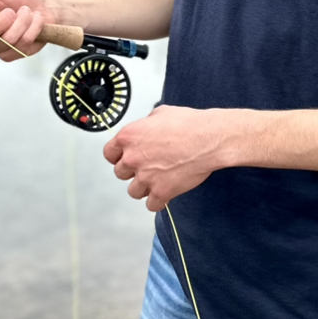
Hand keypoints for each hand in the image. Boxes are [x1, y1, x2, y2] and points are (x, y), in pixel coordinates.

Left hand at [103, 105, 228, 211]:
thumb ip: (146, 124)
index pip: (109, 154)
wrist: (208, 138)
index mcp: (128, 137)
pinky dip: (158, 201)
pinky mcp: (161, 191)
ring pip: (133, 191)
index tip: (124, 158)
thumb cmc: (189, 124)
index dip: (118, 156)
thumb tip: (146, 128)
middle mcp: (132, 158)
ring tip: (156, 181)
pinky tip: (165, 193)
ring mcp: (146, 177)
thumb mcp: (160, 113)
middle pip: (120, 173)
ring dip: (143, 188)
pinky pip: (152, 205)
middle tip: (146, 167)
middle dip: (132, 171)